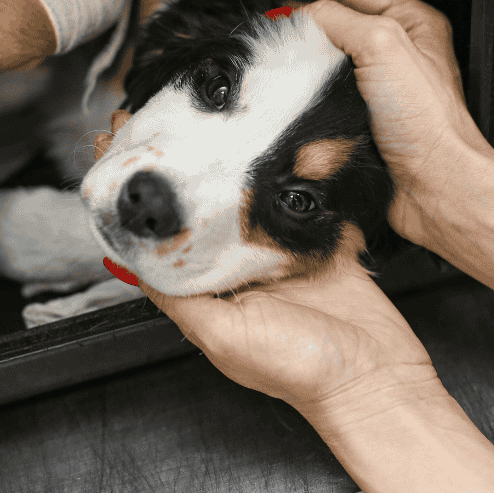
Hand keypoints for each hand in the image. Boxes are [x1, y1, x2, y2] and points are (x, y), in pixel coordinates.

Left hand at [92, 109, 439, 423]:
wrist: (374, 378)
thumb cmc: (300, 370)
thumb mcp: (223, 336)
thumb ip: (178, 299)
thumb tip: (129, 263)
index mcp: (212, 294)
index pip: (165, 238)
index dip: (141, 197)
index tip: (119, 149)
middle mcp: (242, 270)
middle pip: (203, 209)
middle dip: (182, 166)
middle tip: (162, 114)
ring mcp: (283, 254)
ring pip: (250, 199)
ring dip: (235, 164)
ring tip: (213, 118)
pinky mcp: (323, 243)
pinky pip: (303, 201)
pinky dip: (293, 175)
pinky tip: (281, 145)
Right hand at [236, 0, 493, 249]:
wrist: (434, 189)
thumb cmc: (429, 123)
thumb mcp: (384, 45)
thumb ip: (337, 19)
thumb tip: (297, 16)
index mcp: (409, 20)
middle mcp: (392, 49)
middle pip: (327, 13)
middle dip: (285, 6)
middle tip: (246, 4)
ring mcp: (372, 86)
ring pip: (316, 54)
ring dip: (287, 50)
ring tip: (257, 44)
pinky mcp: (355, 118)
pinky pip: (313, 94)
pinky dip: (292, 89)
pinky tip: (276, 89)